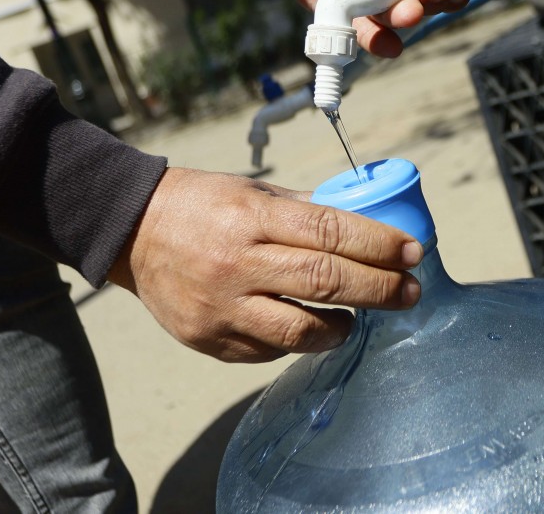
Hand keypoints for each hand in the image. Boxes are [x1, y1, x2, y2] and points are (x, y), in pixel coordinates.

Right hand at [108, 168, 422, 361]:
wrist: (130, 231)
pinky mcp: (209, 340)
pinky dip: (297, 341)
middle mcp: (237, 264)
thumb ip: (305, 211)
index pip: (330, 232)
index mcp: (252, 217)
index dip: (379, 244)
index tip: (412, 252)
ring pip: (300, 331)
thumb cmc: (202, 204)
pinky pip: (268, 350)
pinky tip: (310, 326)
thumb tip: (367, 225)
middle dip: (379, 289)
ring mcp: (221, 307)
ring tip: (359, 316)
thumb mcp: (253, 192)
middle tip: (411, 292)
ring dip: (341, 326)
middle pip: (325, 282)